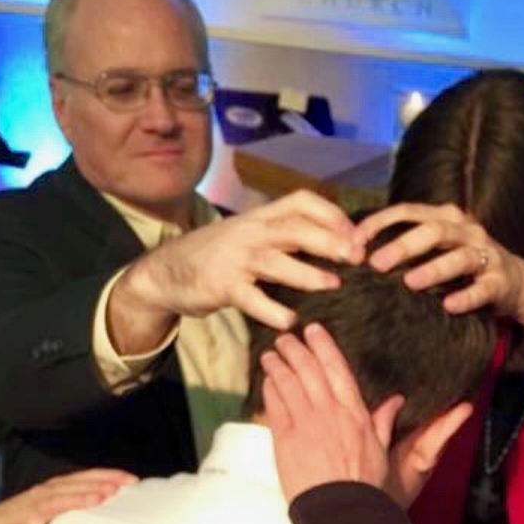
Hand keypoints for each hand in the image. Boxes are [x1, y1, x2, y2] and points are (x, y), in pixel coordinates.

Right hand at [0, 469, 136, 523]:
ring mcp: (26, 512)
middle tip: (121, 486)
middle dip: (98, 483)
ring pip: (54, 503)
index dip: (108, 476)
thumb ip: (74, 512)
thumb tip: (109, 512)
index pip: (85, 479)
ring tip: (98, 499)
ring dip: (76, 499)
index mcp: (54, 492)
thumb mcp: (52, 518)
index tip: (132, 479)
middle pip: (74, 485)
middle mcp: (42, 497)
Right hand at [114, 190, 359, 345]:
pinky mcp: (222, 286)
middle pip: (294, 228)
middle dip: (329, 240)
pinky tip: (290, 321)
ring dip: (308, 273)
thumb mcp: (252, 236)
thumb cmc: (219, 255)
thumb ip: (286, 236)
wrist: (167, 271)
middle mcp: (250, 232)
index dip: (332, 213)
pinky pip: (251, 299)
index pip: (302, 201)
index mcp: (261, 216)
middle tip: (357, 255)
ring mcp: (235, 259)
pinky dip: (272, 311)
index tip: (357, 232)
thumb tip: (335, 241)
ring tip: (334, 284)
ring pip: (276, 262)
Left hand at [262, 323, 403, 502]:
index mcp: (355, 413)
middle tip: (285, 337)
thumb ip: (383, 421)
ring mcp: (306, 423)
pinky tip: (266, 381)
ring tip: (270, 354)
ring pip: (289, 382)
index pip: (337, 368)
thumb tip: (396, 401)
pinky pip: (275, 405)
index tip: (314, 330)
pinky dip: (270, 388)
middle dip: (295, 348)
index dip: (323, 346)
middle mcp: (330, 411)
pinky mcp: (285, 439)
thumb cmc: (363, 485)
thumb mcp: (381, 450)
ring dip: (278, 364)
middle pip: (309, 369)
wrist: (340, 509)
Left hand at [354, 203, 523, 316]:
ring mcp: (487, 255)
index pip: (409, 212)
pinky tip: (450, 306)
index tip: (355, 240)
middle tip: (376, 264)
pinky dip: (466, 297)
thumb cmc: (465, 267)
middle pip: (433, 231)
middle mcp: (468, 231)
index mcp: (447, 218)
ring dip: (434, 269)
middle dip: (403, 246)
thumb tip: (358, 252)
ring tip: (410, 283)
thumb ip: (408, 247)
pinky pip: (483, 290)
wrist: (517, 283)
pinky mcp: (500, 282)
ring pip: (459, 258)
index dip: (381, 222)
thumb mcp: (439, 248)